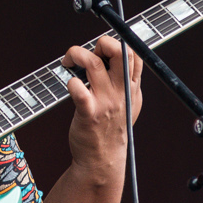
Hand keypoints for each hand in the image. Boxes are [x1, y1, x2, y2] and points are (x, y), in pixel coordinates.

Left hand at [63, 36, 144, 180]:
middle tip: (90, 52)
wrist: (103, 159)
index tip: (102, 49)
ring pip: (93, 63)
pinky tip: (70, 84)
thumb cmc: (112, 128)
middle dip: (103, 42)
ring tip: (69, 62)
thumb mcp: (129, 103)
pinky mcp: (88, 113)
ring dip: (77, 54)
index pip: (134, 54)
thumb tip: (112, 55)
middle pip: (120, 52)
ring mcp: (105, 102)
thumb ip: (125, 81)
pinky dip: (70, 81)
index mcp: (132, 87)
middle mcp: (121, 92)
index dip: (118, 43)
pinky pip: (78, 89)